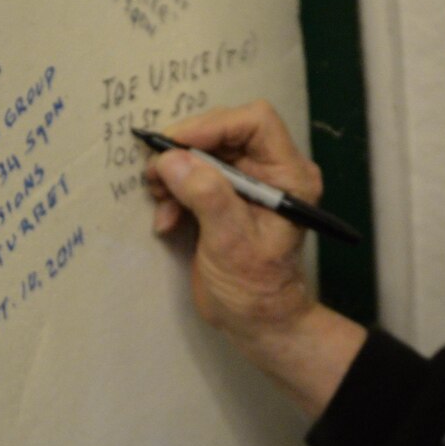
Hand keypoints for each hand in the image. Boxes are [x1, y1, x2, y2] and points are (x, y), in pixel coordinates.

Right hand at [145, 101, 364, 415]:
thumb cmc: (256, 289)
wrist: (256, 323)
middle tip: (155, 171)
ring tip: (157, 196)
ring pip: (204, 153)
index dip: (213, 126)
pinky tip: (166, 219)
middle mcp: (272, 171)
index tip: (176, 144)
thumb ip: (206, 197)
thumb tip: (172, 160)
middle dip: (186, 150)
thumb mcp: (231, 243)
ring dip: (175, 172)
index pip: (255, 122)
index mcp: (289, 175)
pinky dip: (175, 192)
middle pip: (224, 132)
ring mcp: (249, 183)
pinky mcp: (226, 197)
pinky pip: (195, 176)